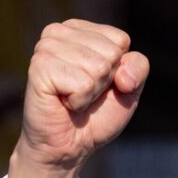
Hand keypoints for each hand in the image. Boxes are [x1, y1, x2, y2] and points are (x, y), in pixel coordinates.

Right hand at [3, 20, 149, 177]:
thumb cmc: (95, 116)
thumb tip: (122, 74)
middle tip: (84, 95)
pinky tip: (64, 103)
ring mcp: (46, 47)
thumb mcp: (128, 89)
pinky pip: (82, 83)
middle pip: (111, 52)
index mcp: (80, 30)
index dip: (119, 70)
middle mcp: (59, 32)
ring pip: (98, 67)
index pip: (121, 40)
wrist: (69, 147)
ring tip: (73, 99)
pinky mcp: (39, 67)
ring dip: (91, 93)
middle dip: (105, 82)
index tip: (99, 85)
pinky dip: (80, 100)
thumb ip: (138, 67)